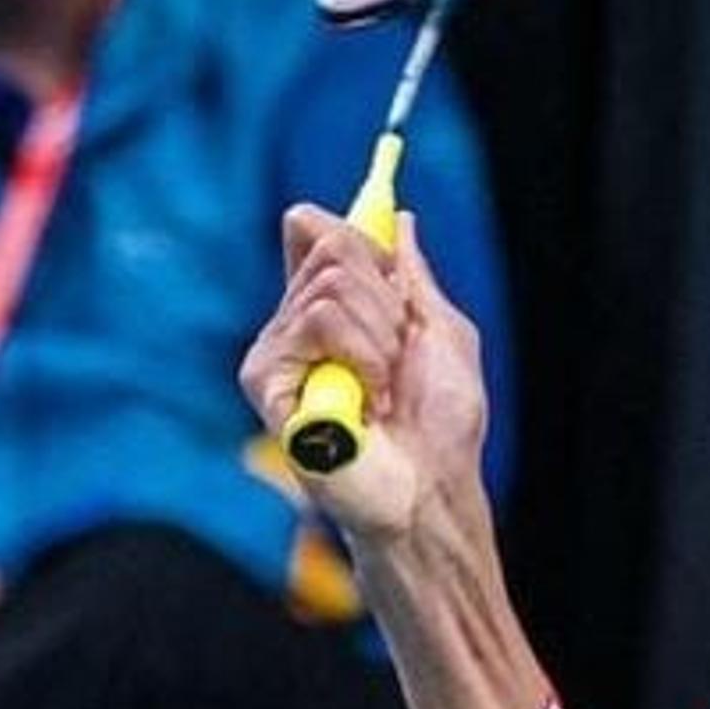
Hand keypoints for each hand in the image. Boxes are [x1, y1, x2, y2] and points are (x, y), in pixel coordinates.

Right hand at [239, 203, 491, 545]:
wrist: (430, 489)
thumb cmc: (443, 429)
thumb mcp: (443, 333)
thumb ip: (414, 275)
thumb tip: (397, 219)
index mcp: (336, 311)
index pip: (315, 232)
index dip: (356, 236)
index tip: (392, 274)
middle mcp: (297, 325)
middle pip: (332, 248)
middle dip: (388, 300)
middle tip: (399, 357)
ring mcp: (278, 351)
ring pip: (329, 285)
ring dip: (381, 338)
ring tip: (384, 389)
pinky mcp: (266, 379)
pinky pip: (314, 321)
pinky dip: (361, 355)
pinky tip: (366, 401)